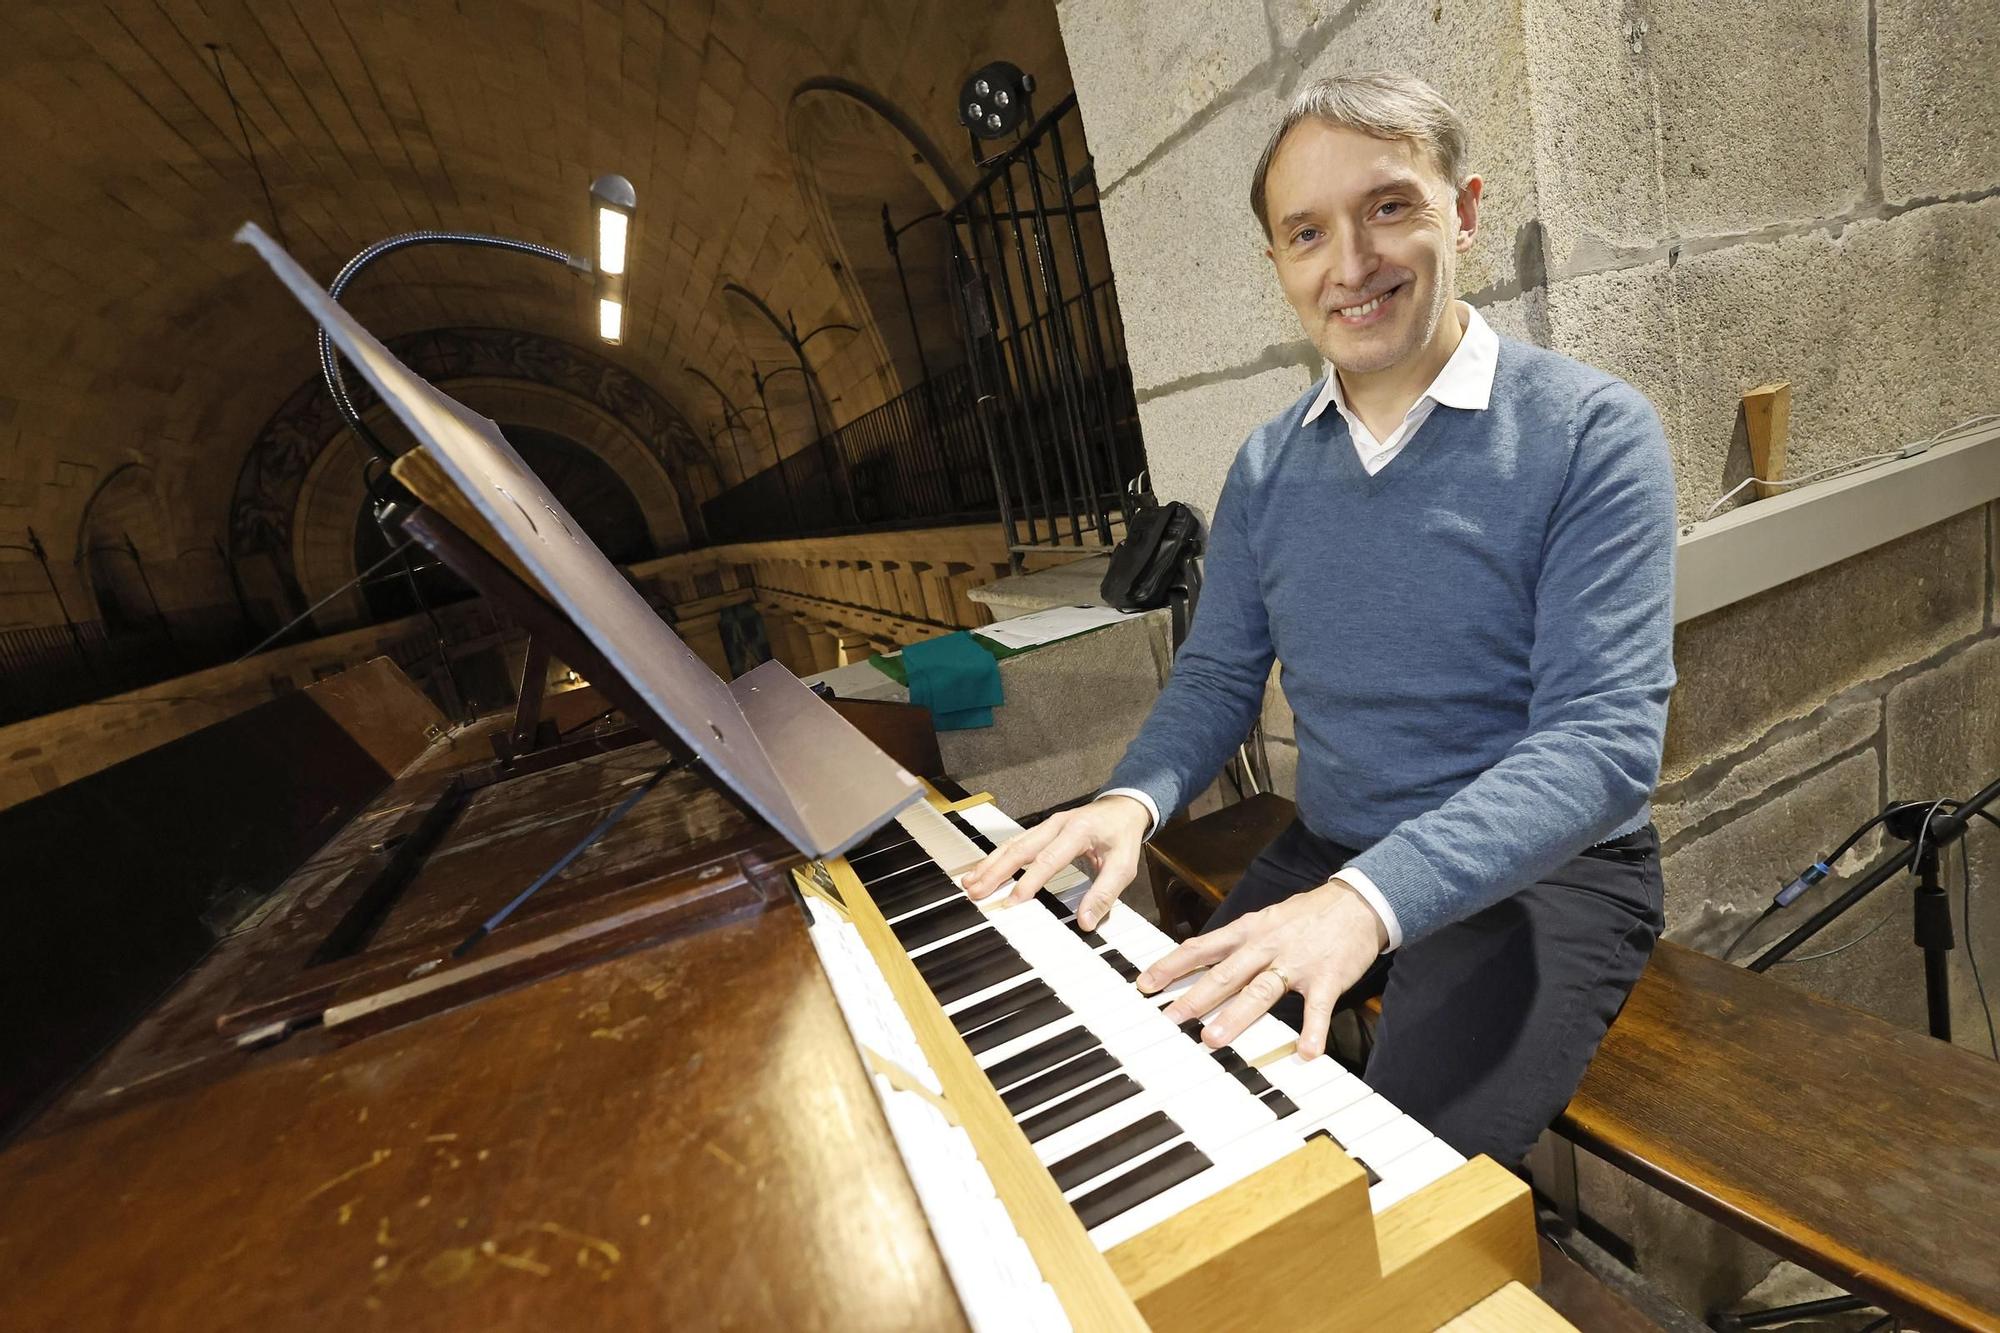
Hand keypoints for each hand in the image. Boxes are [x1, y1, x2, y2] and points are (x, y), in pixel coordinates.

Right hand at [959, 794, 1151, 926]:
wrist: (1124, 807)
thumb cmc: (1121, 837)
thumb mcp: (1123, 866)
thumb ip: (1105, 894)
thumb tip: (1085, 921)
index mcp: (1078, 831)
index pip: (1049, 859)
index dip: (1029, 882)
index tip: (1012, 901)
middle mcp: (1057, 824)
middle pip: (1021, 849)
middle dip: (996, 872)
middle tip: (977, 892)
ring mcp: (1046, 825)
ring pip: (1013, 844)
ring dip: (991, 864)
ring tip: (970, 883)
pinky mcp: (1041, 830)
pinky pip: (1015, 843)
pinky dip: (997, 857)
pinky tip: (983, 870)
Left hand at [1137, 878, 1385, 1058]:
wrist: (1357, 903)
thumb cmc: (1305, 916)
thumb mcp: (1264, 920)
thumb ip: (1235, 943)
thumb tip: (1199, 961)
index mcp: (1248, 931)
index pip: (1202, 948)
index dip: (1172, 966)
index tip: (1145, 984)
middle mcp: (1266, 946)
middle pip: (1225, 974)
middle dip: (1195, 998)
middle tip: (1171, 1018)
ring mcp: (1296, 963)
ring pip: (1261, 990)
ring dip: (1236, 1016)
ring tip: (1213, 1039)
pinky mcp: (1327, 978)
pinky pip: (1317, 1008)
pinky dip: (1312, 1031)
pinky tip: (1306, 1052)